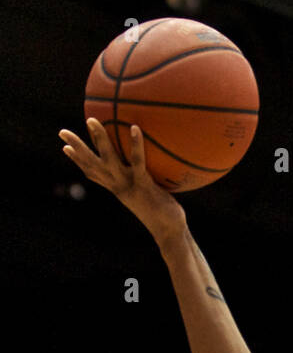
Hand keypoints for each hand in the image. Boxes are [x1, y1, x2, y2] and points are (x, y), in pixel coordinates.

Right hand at [58, 118, 186, 249]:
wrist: (170, 232)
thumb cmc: (164, 214)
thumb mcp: (150, 197)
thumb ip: (146, 183)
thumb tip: (151, 172)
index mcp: (117, 189)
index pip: (93, 174)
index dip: (78, 161)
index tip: (65, 148)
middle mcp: (118, 187)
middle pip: (92, 165)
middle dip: (76, 148)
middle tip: (62, 132)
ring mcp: (129, 186)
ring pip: (109, 160)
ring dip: (99, 140)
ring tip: (91, 120)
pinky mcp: (143, 186)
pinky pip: (137, 162)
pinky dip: (136, 145)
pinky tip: (135, 127)